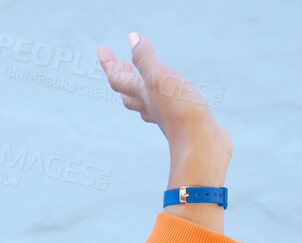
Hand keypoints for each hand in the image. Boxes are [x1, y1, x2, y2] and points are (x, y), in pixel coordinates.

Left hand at [97, 32, 231, 186]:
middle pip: (129, 93)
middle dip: (123, 76)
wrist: (200, 145)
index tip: (101, 49)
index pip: (118, 79)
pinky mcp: (184, 122)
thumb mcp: (159, 77)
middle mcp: (152, 107)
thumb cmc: (178, 109)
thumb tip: (132, 38)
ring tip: (142, 80)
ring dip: (141, 89)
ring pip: (147, 103)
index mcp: (143, 95)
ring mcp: (167, 117)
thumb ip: (145, 58)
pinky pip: (168, 110)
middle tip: (120, 63)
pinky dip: (165, 100)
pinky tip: (173, 98)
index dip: (108, 64)